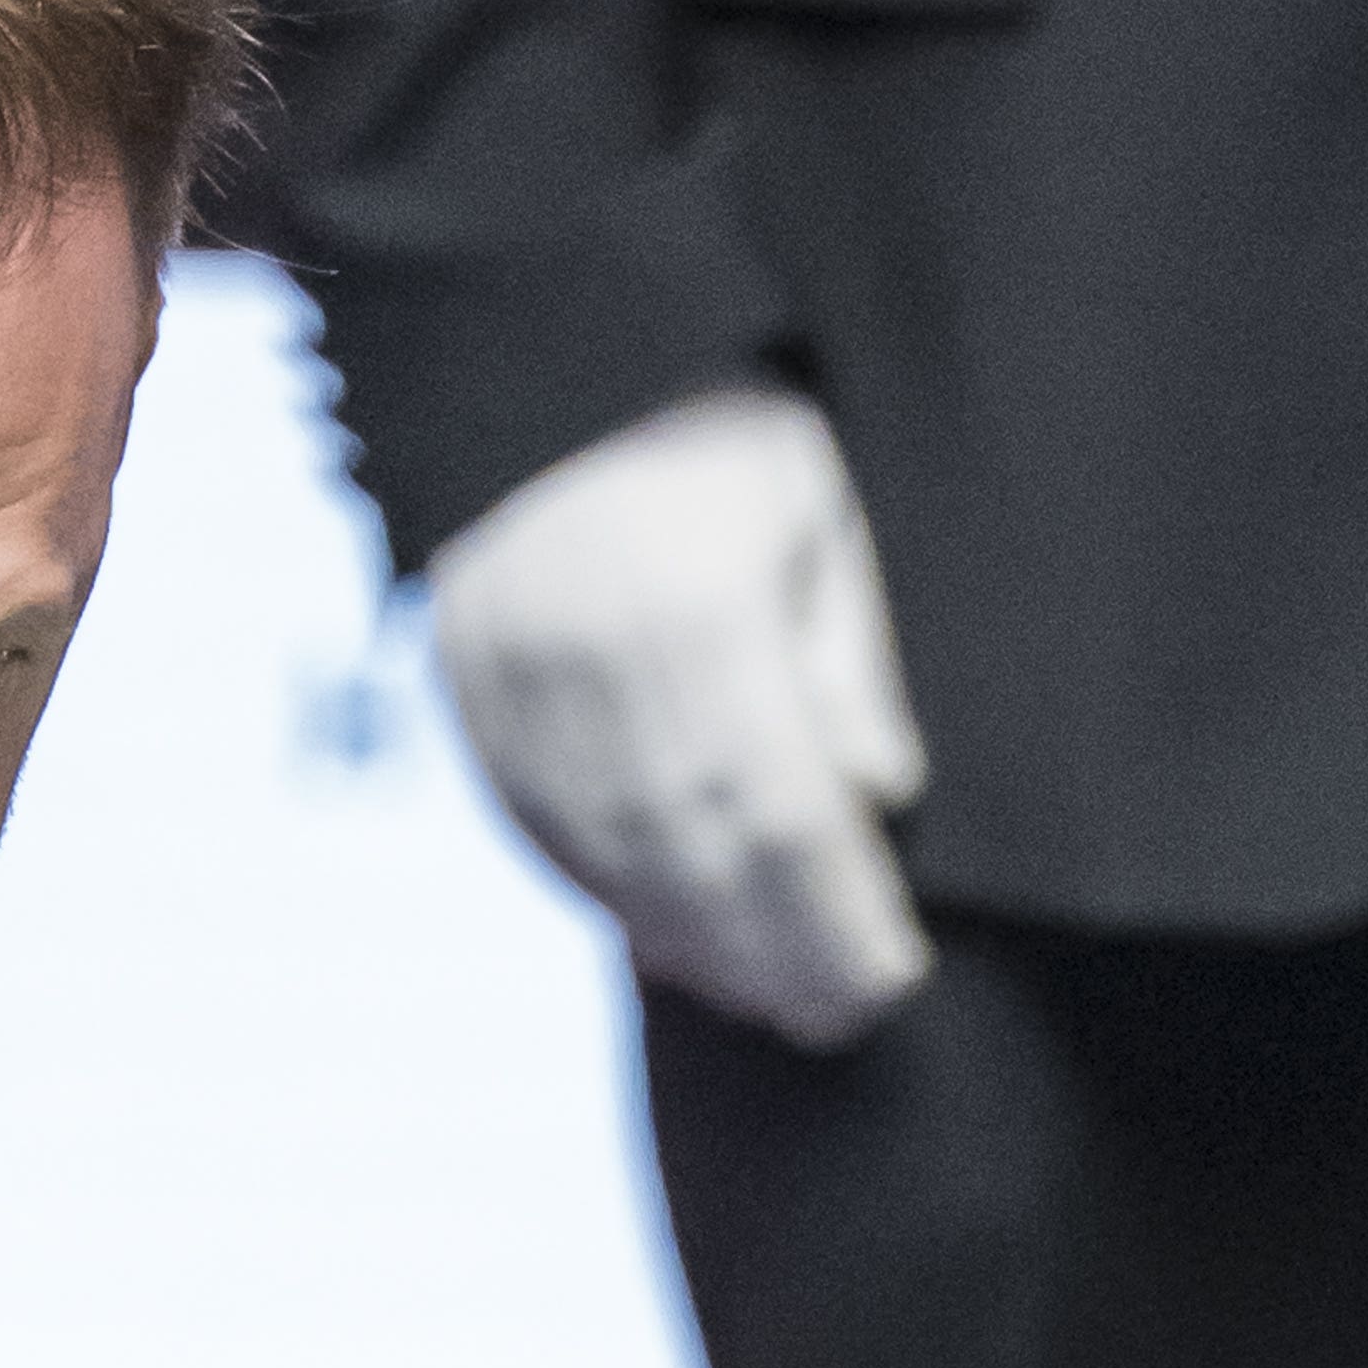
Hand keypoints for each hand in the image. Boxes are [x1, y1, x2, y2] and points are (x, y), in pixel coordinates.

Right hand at [427, 384, 934, 1051]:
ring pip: (615, 861)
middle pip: (699, 863)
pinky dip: (606, 897)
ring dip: (694, 946)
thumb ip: (848, 654)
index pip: (785, 817)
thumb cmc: (707, 416)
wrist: (533, 350)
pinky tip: (659, 939)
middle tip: (838, 1016)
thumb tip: (880, 799)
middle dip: (777, 955)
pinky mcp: (470, 696)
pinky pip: (541, 830)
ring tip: (762, 995)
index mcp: (699, 626)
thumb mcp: (815, 502)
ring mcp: (519, 695)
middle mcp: (598, 679)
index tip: (896, 976)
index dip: (840, 917)